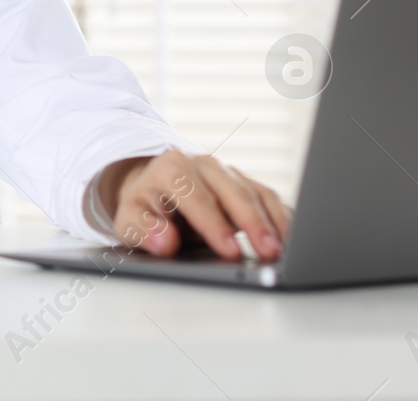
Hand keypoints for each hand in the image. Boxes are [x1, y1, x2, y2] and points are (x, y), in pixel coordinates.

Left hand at [98, 149, 290, 260]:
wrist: (153, 189)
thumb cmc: (144, 208)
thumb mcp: (128, 221)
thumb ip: (143, 230)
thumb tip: (165, 241)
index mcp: (170, 169)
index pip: (196, 197)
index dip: (214, 225)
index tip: (231, 251)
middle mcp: (201, 164)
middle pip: (232, 191)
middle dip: (253, 223)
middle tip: (269, 252)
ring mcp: (226, 172)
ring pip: (255, 192)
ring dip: (272, 222)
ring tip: (284, 250)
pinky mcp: (245, 182)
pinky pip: (267, 197)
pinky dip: (280, 217)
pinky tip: (289, 239)